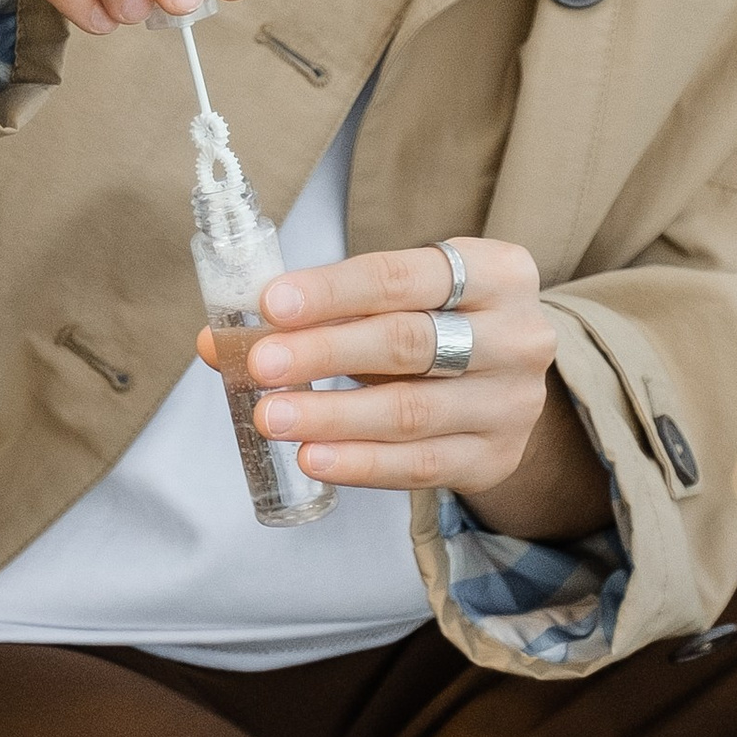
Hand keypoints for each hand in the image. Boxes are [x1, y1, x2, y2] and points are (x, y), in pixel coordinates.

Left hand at [201, 239, 606, 532]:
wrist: (503, 389)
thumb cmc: (434, 328)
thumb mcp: (390, 305)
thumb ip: (316, 315)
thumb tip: (218, 341)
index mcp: (497, 271)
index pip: (402, 276)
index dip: (333, 291)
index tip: (270, 304)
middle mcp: (518, 334)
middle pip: (409, 342)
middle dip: (326, 352)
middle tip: (261, 365)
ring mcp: (512, 403)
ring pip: (411, 411)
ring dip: (332, 416)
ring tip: (270, 417)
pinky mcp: (494, 457)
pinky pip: (419, 465)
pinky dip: (360, 463)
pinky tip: (312, 458)